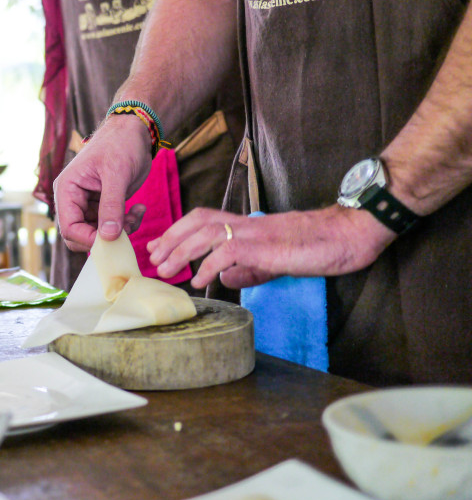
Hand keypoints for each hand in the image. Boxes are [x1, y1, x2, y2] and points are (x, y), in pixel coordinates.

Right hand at [53, 117, 152, 251]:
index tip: (113, 239)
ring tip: (136, 215)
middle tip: (128, 229)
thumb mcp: (116, 174)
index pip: (69, 227)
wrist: (134, 132)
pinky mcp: (103, 205)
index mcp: (67, 189)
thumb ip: (111, 206)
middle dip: (104, 238)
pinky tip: (139, 209)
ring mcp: (88, 203)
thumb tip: (108, 237)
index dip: (89, 239)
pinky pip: (110, 226)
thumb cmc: (120, 144)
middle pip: (79, 235)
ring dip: (119, 231)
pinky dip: (126, 224)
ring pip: (97, 233)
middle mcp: (73, 199)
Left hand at [147, 205, 396, 290]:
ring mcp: (256, 233)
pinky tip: (199, 280)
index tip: (157, 246)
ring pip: (206, 233)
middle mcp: (247, 224)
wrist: (348, 235)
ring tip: (166, 271)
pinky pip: (229, 252)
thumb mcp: (274, 261)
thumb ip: (247, 268)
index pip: (203, 219)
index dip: (177, 230)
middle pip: (197, 222)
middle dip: (170, 239)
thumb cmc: (317, 247)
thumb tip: (223, 278)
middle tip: (152, 259)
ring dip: (181, 251)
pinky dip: (209, 265)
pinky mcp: (266, 246)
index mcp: (247, 225)